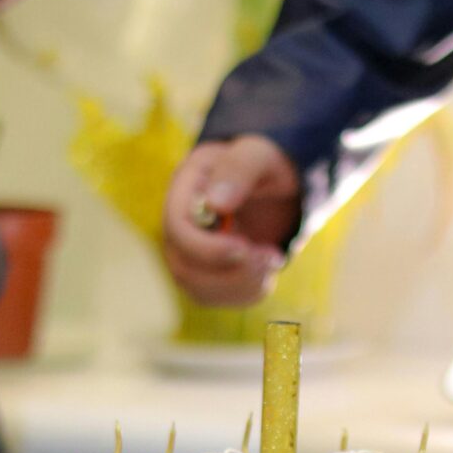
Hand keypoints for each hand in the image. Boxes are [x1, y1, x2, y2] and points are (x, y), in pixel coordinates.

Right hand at [162, 136, 300, 307]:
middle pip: (182, 266)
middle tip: (273, 258)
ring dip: (241, 286)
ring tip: (274, 262)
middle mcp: (179, 222)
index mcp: (185, 187)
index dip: (206, 248)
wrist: (276, 183)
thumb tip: (214, 204)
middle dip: (230, 273)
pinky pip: (215, 297)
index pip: (177, 228)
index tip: (245, 249)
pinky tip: (268, 272)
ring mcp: (189, 250)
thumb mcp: (260, 154)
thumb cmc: (266, 162)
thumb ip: (239, 169)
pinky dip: (246, 294)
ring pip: (198, 289)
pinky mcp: (206, 271)